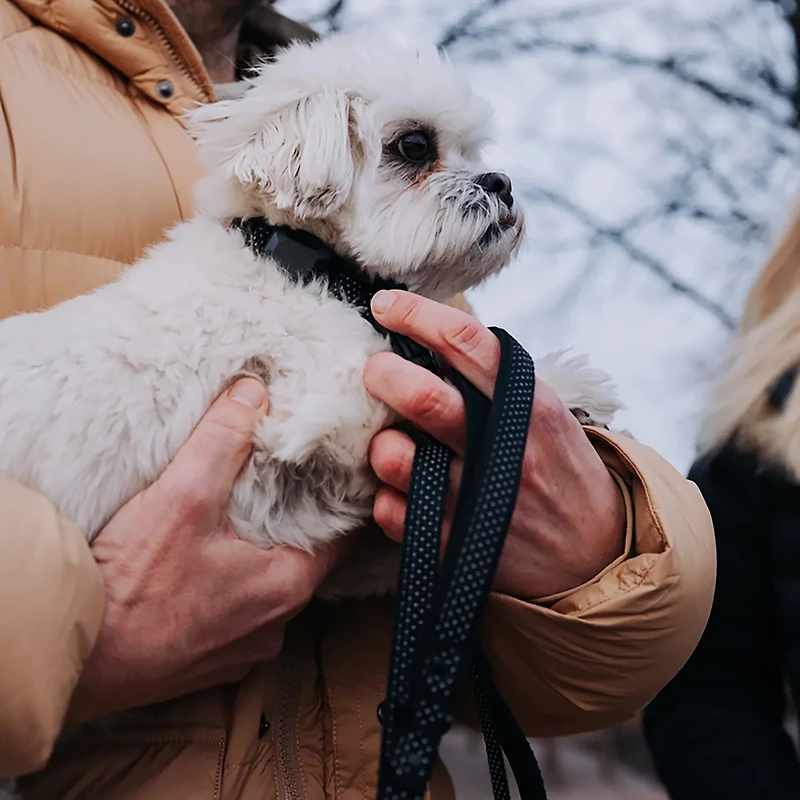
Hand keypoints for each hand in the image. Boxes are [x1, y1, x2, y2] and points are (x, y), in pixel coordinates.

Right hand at [70, 378, 348, 721]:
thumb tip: (253, 393)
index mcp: (286, 586)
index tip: (338, 474)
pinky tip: (206, 565)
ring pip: (270, 590)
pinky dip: (233, 587)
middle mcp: (275, 626)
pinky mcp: (208, 663)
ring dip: (262, 558)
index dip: (342, 502)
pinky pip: (238, 615)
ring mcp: (242, 651)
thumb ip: (223, 440)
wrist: (72, 657)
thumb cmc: (131, 587)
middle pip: (306, 562)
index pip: (343, 537)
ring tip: (245, 520)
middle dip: (299, 524)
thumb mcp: (182, 497)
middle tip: (289, 485)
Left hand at [364, 291, 625, 598]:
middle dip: (383, 374)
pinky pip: (391, 510)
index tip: (385, 304)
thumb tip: (428, 343)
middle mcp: (502, 449)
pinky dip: (388, 495)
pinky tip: (407, 491)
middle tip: (375, 370)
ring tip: (393, 441)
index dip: (416, 314)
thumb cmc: (560, 469)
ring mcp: (477, 500)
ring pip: (395, 457)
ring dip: (382, 443)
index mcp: (529, 406)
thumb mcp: (545, 413)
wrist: (595, 553)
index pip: (466, 342)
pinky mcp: (455, 544)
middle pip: (422, 398)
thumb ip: (495, 381)